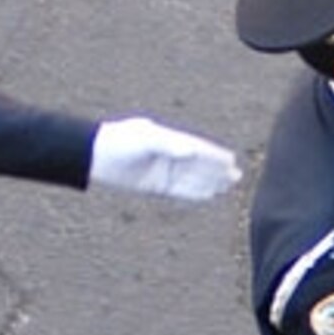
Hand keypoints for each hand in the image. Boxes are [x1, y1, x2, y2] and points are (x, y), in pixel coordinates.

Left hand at [87, 117, 241, 202]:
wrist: (96, 156)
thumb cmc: (120, 142)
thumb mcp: (146, 140)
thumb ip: (170, 145)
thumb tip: (192, 152)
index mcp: (168, 139)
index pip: (197, 148)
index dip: (214, 155)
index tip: (230, 160)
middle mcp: (168, 155)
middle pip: (198, 164)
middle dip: (217, 170)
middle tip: (237, 176)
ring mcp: (163, 171)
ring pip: (192, 178)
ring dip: (210, 182)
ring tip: (228, 186)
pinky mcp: (156, 186)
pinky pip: (181, 191)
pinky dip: (195, 192)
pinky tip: (210, 194)